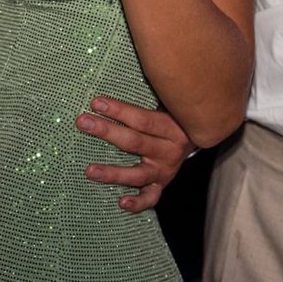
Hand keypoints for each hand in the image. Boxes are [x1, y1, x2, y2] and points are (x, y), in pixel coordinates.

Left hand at [78, 97, 193, 212]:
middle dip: (107, 131)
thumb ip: (150, 96)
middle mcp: (170, 151)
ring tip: (89, 170)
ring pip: (137, 174)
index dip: (119, 110)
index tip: (96, 102)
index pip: (142, 119)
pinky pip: (150, 198)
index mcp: (173, 128)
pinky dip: (137, 203)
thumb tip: (128, 78)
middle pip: (135, 142)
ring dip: (112, 173)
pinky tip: (121, 203)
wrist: (200, 137)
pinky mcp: (160, 185)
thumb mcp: (169, 104)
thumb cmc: (174, 116)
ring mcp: (165, 171)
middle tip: (83, 122)